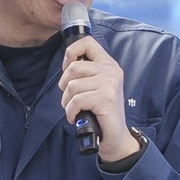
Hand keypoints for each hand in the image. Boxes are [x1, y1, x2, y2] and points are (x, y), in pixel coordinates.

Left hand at [59, 35, 140, 161]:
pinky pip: (76, 101)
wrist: (115, 137)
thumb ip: (86, 72)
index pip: (87, 42)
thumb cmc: (101, 112)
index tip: (68, 68)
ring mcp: (110, 84)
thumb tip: (67, 62)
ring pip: (72, 86)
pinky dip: (71, 112)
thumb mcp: (95, 86)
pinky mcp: (106, 98)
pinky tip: (76, 116)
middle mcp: (112, 71)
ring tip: (76, 109)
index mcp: (109, 65)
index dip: (71, 52)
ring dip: (67, 102)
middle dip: (65, 86)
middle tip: (72, 98)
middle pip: (73, 67)